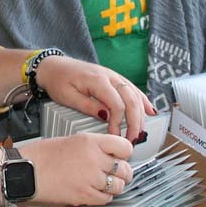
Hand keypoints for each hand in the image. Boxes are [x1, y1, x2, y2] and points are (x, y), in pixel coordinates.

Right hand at [27, 133, 134, 206]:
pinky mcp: (85, 196)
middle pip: (125, 169)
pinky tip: (93, 190)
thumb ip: (95, 147)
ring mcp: (91, 179)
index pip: (125, 147)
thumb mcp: (72, 140)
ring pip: (118, 186)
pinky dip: (103, 197)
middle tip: (115, 173)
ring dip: (114, 186)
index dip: (125, 154)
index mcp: (91, 141)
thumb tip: (112, 156)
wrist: (26, 171)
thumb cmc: (43, 155)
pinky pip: (106, 199)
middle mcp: (94, 159)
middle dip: (122, 172)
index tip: (121, 157)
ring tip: (102, 183)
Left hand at [33, 55, 154, 140]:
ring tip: (141, 132)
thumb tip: (106, 117)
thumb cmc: (58, 81)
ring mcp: (114, 76)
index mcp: (98, 80)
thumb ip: (88, 106)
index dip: (119, 123)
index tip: (114, 136)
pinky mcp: (114, 78)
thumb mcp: (67, 97)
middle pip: (131, 100)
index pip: (117, 104)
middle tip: (133, 140)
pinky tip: (150, 111)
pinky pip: (133, 89)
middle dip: (135, 122)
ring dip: (141, 114)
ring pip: (135, 94)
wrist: (54, 66)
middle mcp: (110, 76)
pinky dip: (143, 101)